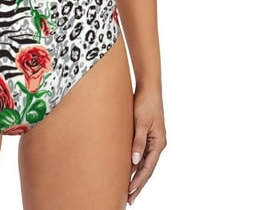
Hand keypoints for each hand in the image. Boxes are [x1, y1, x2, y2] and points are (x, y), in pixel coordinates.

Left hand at [128, 89, 166, 204]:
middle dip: (138, 184)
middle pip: (147, 169)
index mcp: (158, 143)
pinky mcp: (146, 134)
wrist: (148, 89)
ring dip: (137, 176)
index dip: (139, 181)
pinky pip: (141, 153)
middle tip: (129, 199)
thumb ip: (138, 141)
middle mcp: (157, 144)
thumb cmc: (145, 103)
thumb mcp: (140, 122)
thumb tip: (135, 161)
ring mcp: (153, 140)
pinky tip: (129, 169)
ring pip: (144, 163)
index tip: (130, 193)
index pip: (148, 168)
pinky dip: (136, 164)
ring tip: (128, 189)